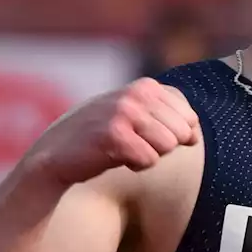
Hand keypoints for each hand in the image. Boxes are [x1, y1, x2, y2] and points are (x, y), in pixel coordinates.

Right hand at [24, 78, 200, 185]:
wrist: (56, 153)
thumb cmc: (103, 136)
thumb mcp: (136, 116)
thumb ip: (169, 117)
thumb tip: (194, 135)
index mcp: (146, 85)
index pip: (190, 117)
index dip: (171, 134)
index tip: (143, 133)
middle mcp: (136, 93)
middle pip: (182, 133)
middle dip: (161, 146)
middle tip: (131, 142)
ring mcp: (125, 112)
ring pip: (168, 146)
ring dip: (147, 155)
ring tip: (122, 148)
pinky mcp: (114, 135)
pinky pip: (150, 160)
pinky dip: (135, 166)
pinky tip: (112, 156)